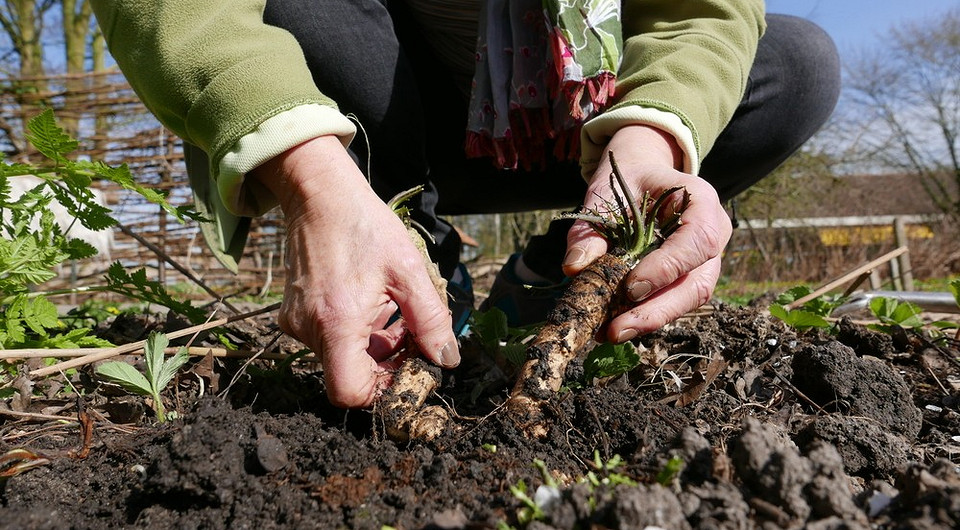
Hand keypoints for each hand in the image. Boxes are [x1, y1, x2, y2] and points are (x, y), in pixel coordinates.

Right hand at [251, 136, 459, 406]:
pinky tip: (374, 303)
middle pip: (350, 376)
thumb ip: (431, 320)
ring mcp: (296, 323)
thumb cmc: (365, 226)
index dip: (383, 391)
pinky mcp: (293, 315)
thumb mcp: (409, 271)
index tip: (409, 369)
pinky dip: (357, 332)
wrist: (319, 194)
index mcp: (337, 323)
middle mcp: (309, 330)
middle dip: (387, 364)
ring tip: (395, 311)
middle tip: (413, 335)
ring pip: (343, 358)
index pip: (350, 392)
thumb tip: (447, 360)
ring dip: (376, 346)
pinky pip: (329, 340)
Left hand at [563, 125, 731, 341]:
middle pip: (698, 283)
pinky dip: (646, 316)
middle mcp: (714, 232)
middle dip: (657, 311)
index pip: (696, 240)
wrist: (643, 176)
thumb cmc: (626, 181)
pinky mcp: (692, 277)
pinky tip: (615, 326)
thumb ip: (590, 229)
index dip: (667, 268)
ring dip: (650, 320)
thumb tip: (574, 268)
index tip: (630, 288)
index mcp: (700, 200)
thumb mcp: (604, 194)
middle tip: (616, 329)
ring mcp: (708, 259)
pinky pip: (675, 301)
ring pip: (689, 299)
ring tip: (609, 332)